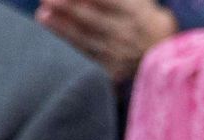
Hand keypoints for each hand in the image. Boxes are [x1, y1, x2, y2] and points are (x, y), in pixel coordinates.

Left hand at [36, 0, 175, 81]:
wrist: (161, 57)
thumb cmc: (144, 21)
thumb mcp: (141, 3)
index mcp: (137, 12)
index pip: (107, 0)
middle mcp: (128, 32)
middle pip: (92, 19)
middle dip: (67, 8)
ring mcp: (118, 52)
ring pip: (85, 38)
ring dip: (61, 26)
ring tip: (42, 15)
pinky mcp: (110, 69)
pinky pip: (84, 54)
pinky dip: (67, 43)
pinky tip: (51, 33)